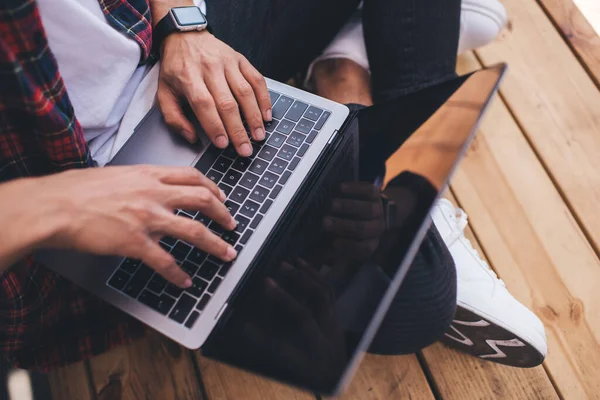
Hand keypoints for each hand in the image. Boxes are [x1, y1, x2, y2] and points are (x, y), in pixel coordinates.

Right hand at [0, 166, 236, 286]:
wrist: (54, 206)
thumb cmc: (77, 190)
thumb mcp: (116, 175)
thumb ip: (139, 182)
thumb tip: (150, 190)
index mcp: (148, 175)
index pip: (191, 176)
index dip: (212, 187)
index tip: (221, 196)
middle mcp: (153, 194)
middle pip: (202, 200)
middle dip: (223, 213)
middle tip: (233, 224)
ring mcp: (147, 218)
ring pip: (194, 230)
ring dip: (215, 244)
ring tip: (227, 253)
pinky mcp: (135, 242)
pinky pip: (165, 261)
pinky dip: (178, 274)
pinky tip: (185, 281)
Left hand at [158, 30, 271, 155]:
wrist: (184, 37)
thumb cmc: (175, 69)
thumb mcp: (164, 93)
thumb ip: (174, 118)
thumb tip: (192, 138)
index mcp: (188, 78)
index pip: (204, 104)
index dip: (215, 126)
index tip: (223, 144)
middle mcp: (209, 68)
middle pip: (227, 102)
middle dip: (238, 130)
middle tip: (245, 149)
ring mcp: (227, 63)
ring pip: (245, 92)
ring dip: (254, 117)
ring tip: (258, 135)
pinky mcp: (240, 60)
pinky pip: (257, 79)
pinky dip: (264, 99)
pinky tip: (266, 115)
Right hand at [323, 182, 385, 262]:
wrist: (371, 208)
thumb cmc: (351, 230)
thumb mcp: (342, 242)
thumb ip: (329, 252)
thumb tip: (306, 259)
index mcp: (370, 243)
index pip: (364, 248)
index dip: (350, 246)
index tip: (334, 243)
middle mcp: (377, 228)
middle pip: (363, 229)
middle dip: (344, 225)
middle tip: (325, 222)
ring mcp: (378, 210)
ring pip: (368, 209)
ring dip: (349, 207)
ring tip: (332, 204)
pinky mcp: (376, 194)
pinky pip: (369, 190)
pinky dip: (356, 188)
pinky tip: (341, 188)